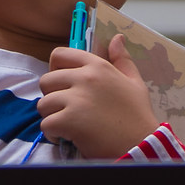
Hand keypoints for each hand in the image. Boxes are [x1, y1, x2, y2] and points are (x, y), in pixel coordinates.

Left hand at [38, 33, 159, 158]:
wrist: (141, 146)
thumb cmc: (138, 116)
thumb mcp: (134, 83)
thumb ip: (122, 60)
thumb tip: (117, 38)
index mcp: (98, 66)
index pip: (60, 54)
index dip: (55, 69)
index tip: (62, 84)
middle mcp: (84, 78)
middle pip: (46, 80)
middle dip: (52, 96)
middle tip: (65, 109)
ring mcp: (75, 99)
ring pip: (43, 104)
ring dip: (51, 116)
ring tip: (66, 125)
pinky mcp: (69, 121)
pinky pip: (46, 124)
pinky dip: (52, 134)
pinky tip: (66, 137)